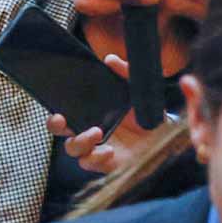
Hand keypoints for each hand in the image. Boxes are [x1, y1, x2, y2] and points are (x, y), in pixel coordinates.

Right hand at [45, 57, 161, 172]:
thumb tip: (109, 59)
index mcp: (92, 115)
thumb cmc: (147, 114)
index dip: (56, 114)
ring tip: (97, 133)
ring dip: (80, 141)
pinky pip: (90, 163)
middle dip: (56, 126)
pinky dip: (96, 158)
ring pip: (72, 149)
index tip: (58, 110)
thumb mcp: (138, 90)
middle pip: (61, 132)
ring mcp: (97, 148)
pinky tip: (109, 151)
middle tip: (63, 120)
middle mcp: (90, 132)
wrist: (165, 137)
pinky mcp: (107, 163)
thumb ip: (125, 72)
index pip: (65, 114)